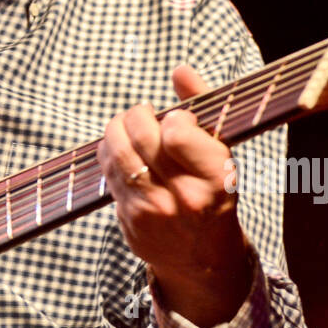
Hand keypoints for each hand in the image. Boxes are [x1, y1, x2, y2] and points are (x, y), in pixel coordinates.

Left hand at [98, 65, 254, 327]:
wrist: (203, 258)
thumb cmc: (212, 193)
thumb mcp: (220, 152)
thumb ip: (202, 106)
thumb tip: (180, 69)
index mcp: (215, 178)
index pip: (176, 132)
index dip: (173, 117)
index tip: (177, 121)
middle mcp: (183, 197)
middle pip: (141, 135)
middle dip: (138, 115)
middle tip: (144, 114)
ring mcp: (152, 210)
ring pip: (116, 150)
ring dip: (117, 129)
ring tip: (128, 127)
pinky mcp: (129, 219)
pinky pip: (108, 171)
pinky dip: (110, 153)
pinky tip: (122, 152)